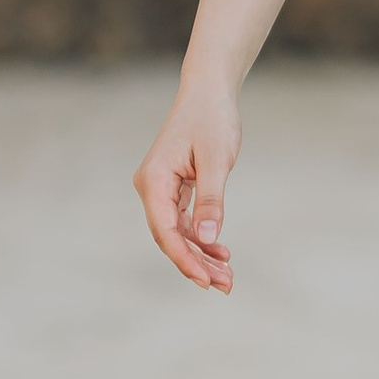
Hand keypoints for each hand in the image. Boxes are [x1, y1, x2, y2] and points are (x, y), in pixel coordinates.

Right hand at [133, 76, 240, 291]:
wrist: (208, 93)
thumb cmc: (213, 120)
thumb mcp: (218, 160)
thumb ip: (212, 199)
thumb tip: (208, 238)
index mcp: (154, 180)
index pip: (165, 231)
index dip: (185, 259)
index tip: (206, 280)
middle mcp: (151, 187)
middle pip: (169, 237)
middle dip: (196, 264)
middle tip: (226, 285)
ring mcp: (160, 189)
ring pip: (176, 233)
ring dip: (200, 255)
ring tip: (227, 276)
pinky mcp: (173, 189)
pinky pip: (182, 222)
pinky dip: (200, 239)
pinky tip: (220, 253)